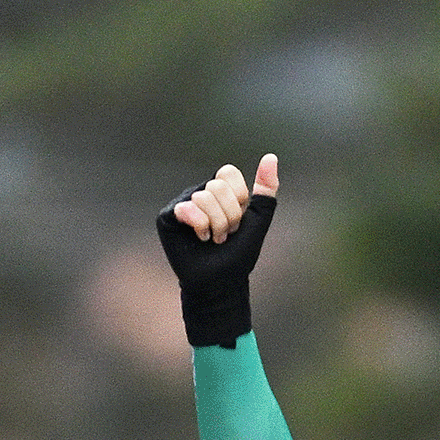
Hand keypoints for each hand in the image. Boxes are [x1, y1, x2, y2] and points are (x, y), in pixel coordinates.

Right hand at [160, 155, 280, 346]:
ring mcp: (182, 204)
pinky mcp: (168, 217)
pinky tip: (199, 238)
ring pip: (203, 197)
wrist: (222, 282)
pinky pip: (186, 208)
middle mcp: (199, 194)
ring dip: (216, 224)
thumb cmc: (238, 255)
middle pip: (217, 186)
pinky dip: (199, 225)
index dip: (238, 198)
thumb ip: (266, 191)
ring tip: (213, 239)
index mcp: (220, 191)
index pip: (228, 173)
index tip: (240, 220)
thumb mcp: (258, 221)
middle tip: (225, 235)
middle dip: (229, 216)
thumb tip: (271, 157)